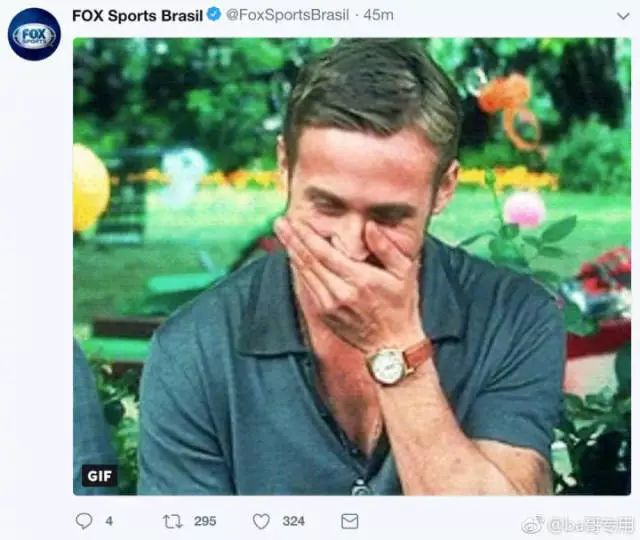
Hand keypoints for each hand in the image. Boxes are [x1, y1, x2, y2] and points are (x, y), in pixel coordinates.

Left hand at [274, 216, 425, 354]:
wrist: (392, 344)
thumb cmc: (401, 305)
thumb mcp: (404, 273)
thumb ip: (386, 248)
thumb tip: (369, 226)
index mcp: (360, 280)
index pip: (325, 253)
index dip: (307, 236)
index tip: (296, 220)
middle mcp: (340, 293)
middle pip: (309, 261)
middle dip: (292, 240)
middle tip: (280, 222)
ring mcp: (330, 305)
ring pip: (305, 274)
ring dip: (292, 252)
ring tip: (282, 233)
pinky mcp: (324, 314)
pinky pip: (308, 286)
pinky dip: (299, 269)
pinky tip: (293, 255)